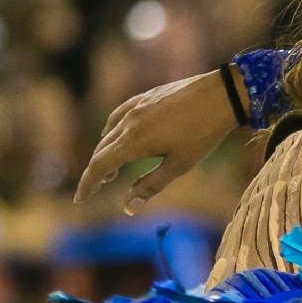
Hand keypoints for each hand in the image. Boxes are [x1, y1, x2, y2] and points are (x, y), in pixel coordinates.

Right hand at [76, 71, 239, 212]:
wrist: (220, 95)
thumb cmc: (204, 134)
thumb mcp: (179, 166)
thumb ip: (150, 186)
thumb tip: (127, 208)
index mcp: (134, 141)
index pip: (100, 166)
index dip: (88, 184)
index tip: (80, 200)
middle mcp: (128, 122)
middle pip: (101, 150)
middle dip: (96, 171)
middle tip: (97, 188)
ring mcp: (135, 107)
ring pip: (109, 133)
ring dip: (105, 153)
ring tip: (112, 171)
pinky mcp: (145, 97)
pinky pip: (118, 116)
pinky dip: (112, 131)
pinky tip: (118, 136)